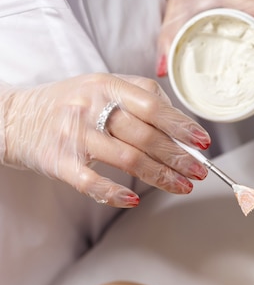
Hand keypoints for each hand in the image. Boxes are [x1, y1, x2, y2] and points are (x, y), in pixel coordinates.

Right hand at [0, 74, 211, 207]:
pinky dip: (115, 194)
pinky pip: (92, 182)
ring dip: (160, 176)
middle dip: (178, 157)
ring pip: (127, 159)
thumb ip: (140, 97)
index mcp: (106, 85)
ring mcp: (74, 136)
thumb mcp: (103, 86)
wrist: (14, 117)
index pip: (152, 106)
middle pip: (145, 136)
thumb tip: (180, 123)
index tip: (202, 141)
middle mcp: (90, 108)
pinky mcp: (60, 162)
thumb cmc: (70, 103)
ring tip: (183, 186)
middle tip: (200, 171)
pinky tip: (135, 200)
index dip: (181, 125)